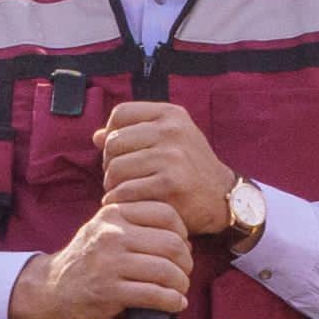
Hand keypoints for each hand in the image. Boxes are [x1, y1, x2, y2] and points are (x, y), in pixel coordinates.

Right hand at [6, 196, 192, 318]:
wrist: (50, 287)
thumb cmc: (87, 259)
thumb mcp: (104, 228)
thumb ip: (134, 222)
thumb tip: (181, 236)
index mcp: (113, 213)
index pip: (166, 213)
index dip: (183, 233)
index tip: (182, 248)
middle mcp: (111, 234)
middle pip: (171, 243)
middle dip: (186, 262)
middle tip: (184, 272)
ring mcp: (109, 263)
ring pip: (166, 270)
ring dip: (181, 283)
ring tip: (179, 290)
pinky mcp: (109, 291)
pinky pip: (154, 295)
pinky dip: (172, 302)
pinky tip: (175, 304)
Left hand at [95, 99, 236, 234]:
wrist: (222, 198)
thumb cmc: (189, 168)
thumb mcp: (170, 140)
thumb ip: (135, 134)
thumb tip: (96, 136)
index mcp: (170, 114)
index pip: (120, 113)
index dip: (112, 133)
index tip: (121, 153)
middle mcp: (172, 130)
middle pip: (113, 142)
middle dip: (110, 163)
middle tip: (122, 178)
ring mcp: (172, 156)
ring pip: (115, 168)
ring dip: (113, 185)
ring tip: (125, 191)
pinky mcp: (170, 184)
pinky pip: (125, 191)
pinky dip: (120, 201)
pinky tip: (129, 204)